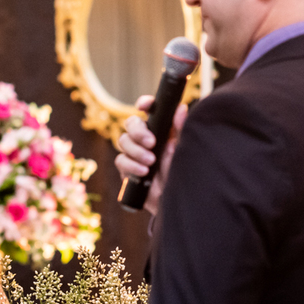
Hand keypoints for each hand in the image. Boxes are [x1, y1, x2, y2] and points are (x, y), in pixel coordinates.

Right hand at [115, 95, 186, 213]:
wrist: (174, 200)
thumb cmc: (180, 173)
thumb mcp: (182, 151)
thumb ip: (180, 130)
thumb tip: (181, 108)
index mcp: (160, 129)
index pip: (149, 110)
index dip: (144, 104)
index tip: (144, 106)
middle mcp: (145, 138)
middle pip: (131, 123)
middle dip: (138, 131)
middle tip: (151, 142)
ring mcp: (134, 153)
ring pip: (123, 141)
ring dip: (136, 151)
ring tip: (151, 162)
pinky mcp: (126, 168)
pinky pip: (121, 160)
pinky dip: (131, 165)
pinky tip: (143, 172)